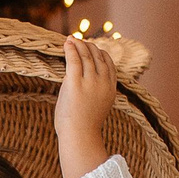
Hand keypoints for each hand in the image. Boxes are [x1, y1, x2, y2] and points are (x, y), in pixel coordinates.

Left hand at [54, 35, 116, 177]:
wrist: (80, 138)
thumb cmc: (84, 129)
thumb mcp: (96, 108)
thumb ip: (95, 94)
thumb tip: (83, 89)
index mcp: (111, 89)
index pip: (109, 65)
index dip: (100, 53)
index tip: (92, 48)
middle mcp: (103, 83)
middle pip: (98, 57)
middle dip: (88, 46)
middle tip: (79, 41)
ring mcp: (90, 82)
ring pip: (86, 56)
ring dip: (79, 45)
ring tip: (71, 39)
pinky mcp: (75, 83)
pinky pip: (74, 60)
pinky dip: (71, 49)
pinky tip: (67, 43)